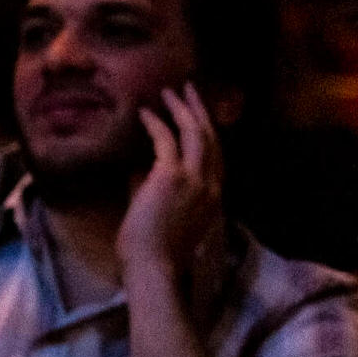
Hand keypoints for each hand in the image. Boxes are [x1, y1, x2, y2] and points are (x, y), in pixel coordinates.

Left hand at [115, 82, 225, 284]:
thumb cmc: (153, 250)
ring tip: (171, 91)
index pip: (217, 156)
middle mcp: (211, 185)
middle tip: (190, 90)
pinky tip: (145, 112)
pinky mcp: (172, 176)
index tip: (199, 116)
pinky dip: (156, 123)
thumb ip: (156, 192)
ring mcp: (195, 180)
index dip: (208, 132)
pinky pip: (166, 140)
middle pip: (212, 138)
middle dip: (201, 111)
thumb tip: (141, 173)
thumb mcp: (164, 216)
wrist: (153, 266)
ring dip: (183, 109)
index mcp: (213, 198)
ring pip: (196, 132)